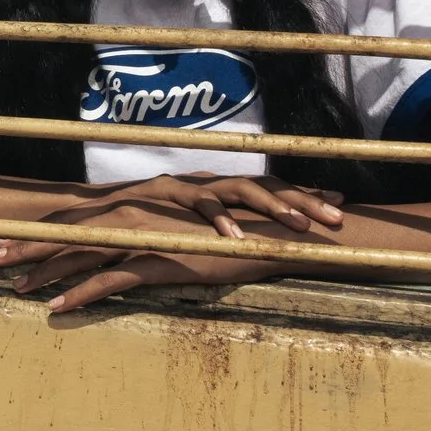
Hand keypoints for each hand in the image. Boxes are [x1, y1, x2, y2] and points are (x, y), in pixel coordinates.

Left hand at [0, 199, 287, 314]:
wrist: (259, 234)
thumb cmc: (216, 233)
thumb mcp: (172, 228)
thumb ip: (143, 231)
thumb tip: (117, 244)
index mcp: (129, 207)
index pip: (73, 219)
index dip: (38, 230)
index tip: (6, 240)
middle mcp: (128, 217)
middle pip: (66, 234)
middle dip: (27, 247)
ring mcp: (140, 239)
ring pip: (79, 257)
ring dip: (44, 273)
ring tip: (14, 287)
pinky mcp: (156, 263)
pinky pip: (109, 282)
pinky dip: (79, 295)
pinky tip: (57, 307)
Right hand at [110, 173, 343, 240]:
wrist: (88, 210)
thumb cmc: (143, 227)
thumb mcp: (190, 233)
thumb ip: (219, 236)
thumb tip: (256, 249)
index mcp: (218, 190)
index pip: (270, 187)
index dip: (305, 194)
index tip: (342, 204)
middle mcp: (208, 182)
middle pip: (266, 185)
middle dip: (305, 200)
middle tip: (339, 218)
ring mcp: (188, 185)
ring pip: (240, 188)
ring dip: (274, 205)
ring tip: (302, 224)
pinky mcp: (163, 193)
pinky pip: (197, 203)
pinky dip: (217, 218)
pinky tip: (236, 236)